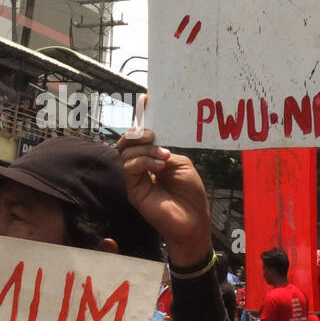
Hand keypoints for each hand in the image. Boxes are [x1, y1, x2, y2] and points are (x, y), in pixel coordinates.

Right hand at [116, 122, 211, 268]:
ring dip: (145, 149)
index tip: (145, 100)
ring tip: (163, 157)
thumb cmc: (190, 194)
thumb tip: (151, 142)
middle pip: (127, 141)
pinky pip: (129, 168)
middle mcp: (141, 166)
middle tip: (154, 136)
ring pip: (126, 152)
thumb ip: (163, 151)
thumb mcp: (180, 164)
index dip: (141, 118)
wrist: (193, 220)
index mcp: (153, 157)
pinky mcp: (133, 190)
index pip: (140, 136)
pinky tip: (159, 166)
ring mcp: (135, 178)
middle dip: (138, 133)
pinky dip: (143, 162)